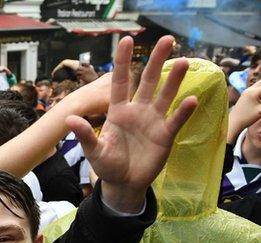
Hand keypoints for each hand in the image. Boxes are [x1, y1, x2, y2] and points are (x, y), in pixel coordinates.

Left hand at [65, 35, 196, 212]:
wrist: (124, 184)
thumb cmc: (107, 165)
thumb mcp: (94, 151)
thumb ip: (85, 134)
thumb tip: (69, 118)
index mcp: (118, 111)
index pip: (121, 82)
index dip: (123, 62)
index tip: (127, 41)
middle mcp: (138, 111)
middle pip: (149, 81)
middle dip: (157, 61)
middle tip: (167, 39)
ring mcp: (153, 121)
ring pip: (165, 95)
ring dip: (174, 80)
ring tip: (184, 62)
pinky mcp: (165, 135)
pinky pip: (176, 120)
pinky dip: (183, 111)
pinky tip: (191, 99)